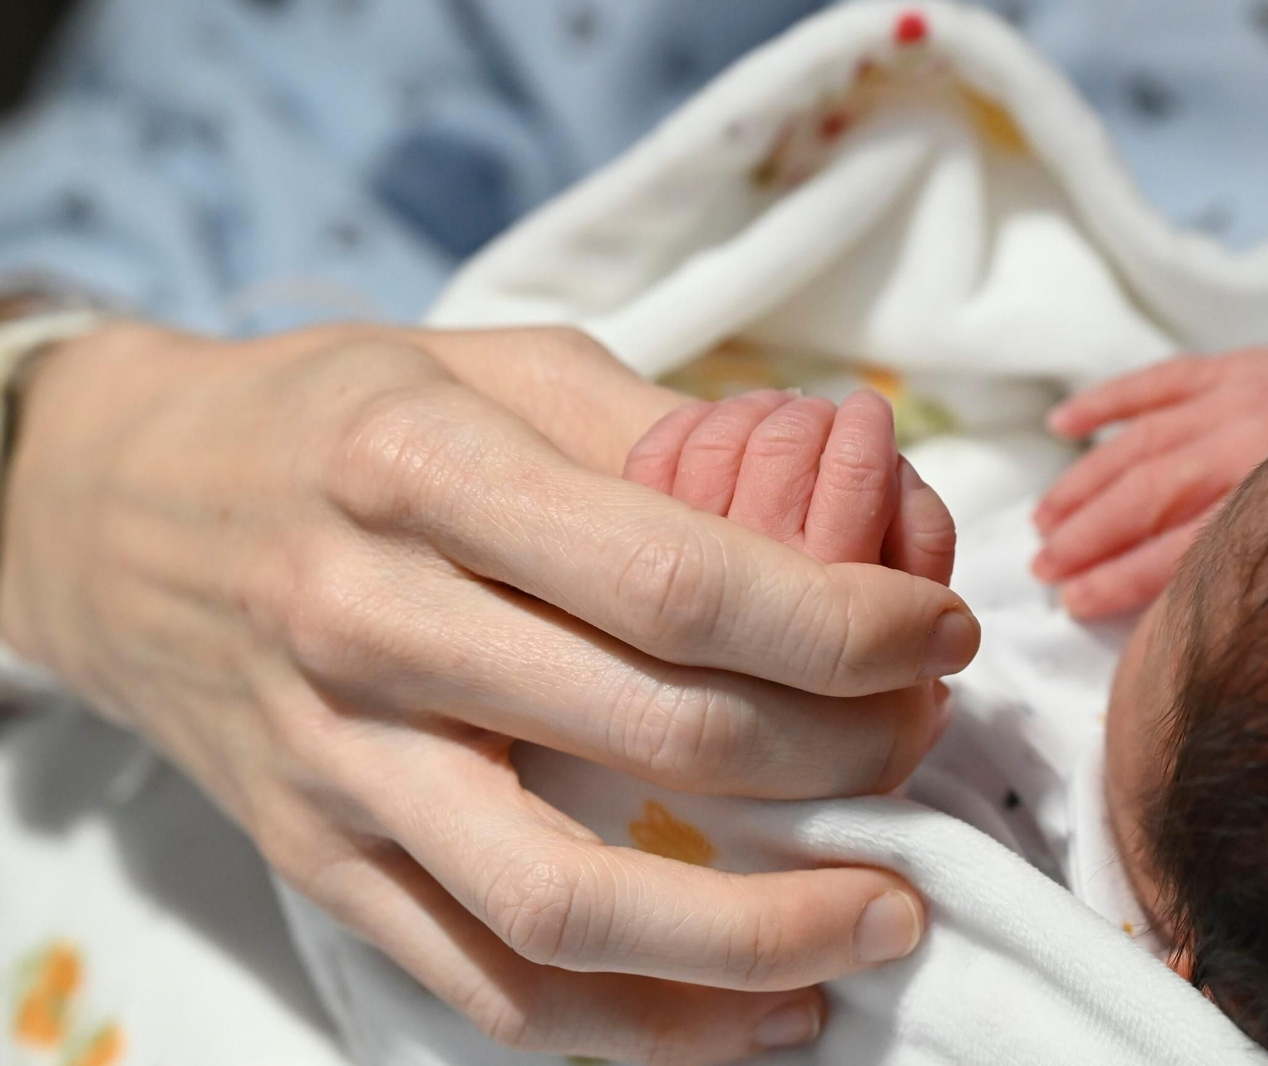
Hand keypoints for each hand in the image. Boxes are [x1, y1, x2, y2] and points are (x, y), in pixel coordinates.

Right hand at [0, 322, 978, 1063]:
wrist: (114, 512)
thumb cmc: (333, 420)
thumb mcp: (491, 367)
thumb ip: (661, 438)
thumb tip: (847, 518)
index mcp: (424, 474)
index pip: (680, 581)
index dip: (843, 625)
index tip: (936, 635)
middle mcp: (369, 626)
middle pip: (657, 737)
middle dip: (841, 757)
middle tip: (922, 745)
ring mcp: (336, 766)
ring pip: (566, 906)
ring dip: (757, 935)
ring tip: (884, 924)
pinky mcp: (318, 862)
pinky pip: (483, 982)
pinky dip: (635, 1027)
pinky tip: (757, 1012)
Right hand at [1031, 345, 1267, 618]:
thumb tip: (1196, 631)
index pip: (1181, 551)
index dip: (1119, 580)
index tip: (1072, 604)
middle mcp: (1254, 446)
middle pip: (1149, 497)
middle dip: (1086, 535)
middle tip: (1041, 566)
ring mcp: (1240, 399)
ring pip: (1140, 444)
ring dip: (1082, 482)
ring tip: (1042, 520)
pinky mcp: (1235, 365)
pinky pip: (1157, 380)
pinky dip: (1105, 401)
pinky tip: (1060, 425)